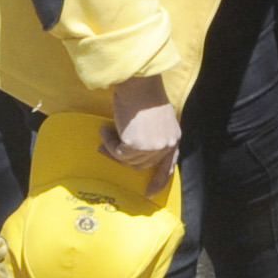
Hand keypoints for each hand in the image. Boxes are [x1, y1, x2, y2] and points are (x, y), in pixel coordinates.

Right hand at [100, 78, 181, 193]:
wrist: (138, 84)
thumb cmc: (144, 94)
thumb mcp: (156, 118)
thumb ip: (151, 135)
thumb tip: (130, 149)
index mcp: (173, 138)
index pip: (168, 166)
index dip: (158, 180)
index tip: (150, 192)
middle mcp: (165, 145)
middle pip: (142, 165)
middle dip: (123, 159)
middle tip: (106, 149)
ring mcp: (152, 147)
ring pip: (129, 160)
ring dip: (114, 148)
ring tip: (106, 133)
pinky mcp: (136, 145)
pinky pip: (118, 153)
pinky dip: (109, 143)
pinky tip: (104, 130)